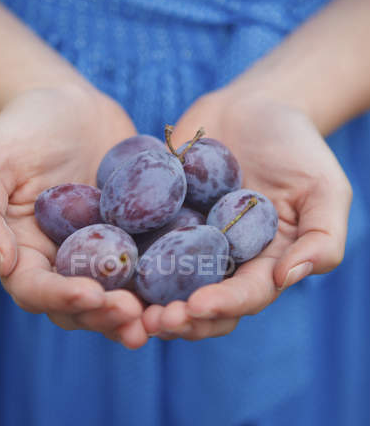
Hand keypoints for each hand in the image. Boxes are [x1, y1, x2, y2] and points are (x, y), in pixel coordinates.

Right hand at [0, 85, 148, 348]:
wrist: (71, 105)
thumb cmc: (23, 128)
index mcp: (23, 254)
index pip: (35, 289)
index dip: (60, 297)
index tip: (91, 293)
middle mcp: (62, 263)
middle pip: (80, 305)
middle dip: (105, 315)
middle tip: (134, 316)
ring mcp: (101, 255)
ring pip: (117, 296)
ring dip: (139, 312)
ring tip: (165, 318)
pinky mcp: (134, 239)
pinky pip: (150, 265)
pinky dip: (166, 280)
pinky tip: (191, 284)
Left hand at [143, 90, 351, 340]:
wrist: (254, 106)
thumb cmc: (297, 148)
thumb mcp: (324, 189)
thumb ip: (321, 238)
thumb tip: (290, 277)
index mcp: (261, 265)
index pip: (243, 297)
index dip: (222, 306)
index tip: (198, 306)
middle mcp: (219, 262)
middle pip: (198, 302)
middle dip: (177, 317)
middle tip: (154, 319)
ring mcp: (185, 241)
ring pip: (162, 283)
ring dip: (143, 300)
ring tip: (122, 305)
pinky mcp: (157, 217)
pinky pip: (136, 240)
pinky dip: (120, 256)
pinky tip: (100, 260)